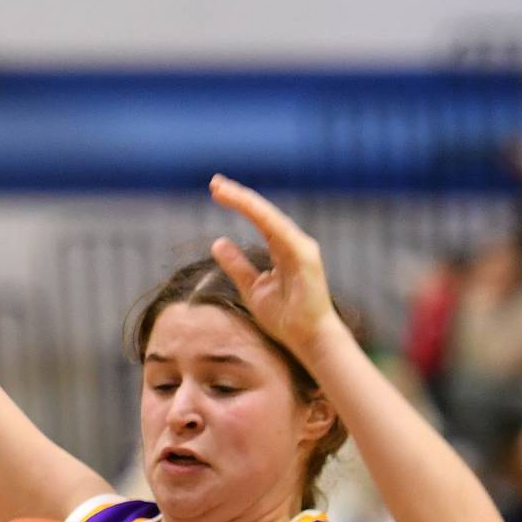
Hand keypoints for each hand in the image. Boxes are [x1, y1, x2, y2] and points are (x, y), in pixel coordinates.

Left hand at [208, 175, 340, 359]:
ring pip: (269, 217)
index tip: (215, 191)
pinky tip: (246, 206)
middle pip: (263, 212)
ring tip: (222, 190)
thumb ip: (236, 265)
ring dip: (246, 202)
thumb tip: (217, 242)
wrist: (307, 339)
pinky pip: (280, 232)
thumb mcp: (252, 287)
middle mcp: (293, 243)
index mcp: (282, 248)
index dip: (238, 203)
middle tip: (214, 182)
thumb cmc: (285, 317)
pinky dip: (262, 217)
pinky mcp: (305, 256)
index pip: (258, 219)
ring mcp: (301, 247)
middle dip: (239, 196)